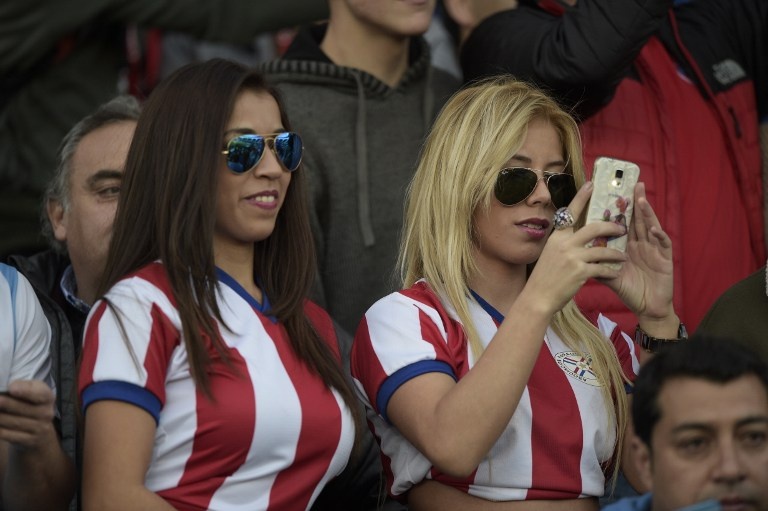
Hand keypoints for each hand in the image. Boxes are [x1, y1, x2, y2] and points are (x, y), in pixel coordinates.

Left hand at [0, 380, 55, 450]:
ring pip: (12, 422)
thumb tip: (10, 389)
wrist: (41, 430)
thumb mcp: (32, 391)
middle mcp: (46, 413)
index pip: (39, 393)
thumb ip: (23, 386)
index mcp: (47, 397)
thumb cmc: (31, 404)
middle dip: (5, 403)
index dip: (25, 391)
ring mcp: (39, 428)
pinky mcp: (29, 440)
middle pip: (22, 408)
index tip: (11, 389)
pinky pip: (7, 434)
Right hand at [527, 181, 629, 314]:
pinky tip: (616, 272)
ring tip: (624, 256)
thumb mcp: (551, 254)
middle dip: (612, 226)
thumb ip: (565, 243)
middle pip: (594, 228)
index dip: (581, 197)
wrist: (538, 297)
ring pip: (603, 250)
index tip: (592, 184)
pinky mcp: (580, 272)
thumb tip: (579, 236)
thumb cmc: (545, 277)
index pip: (571, 212)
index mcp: (557, 237)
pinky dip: (611, 270)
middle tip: (622, 228)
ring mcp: (573, 257)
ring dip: (616, 253)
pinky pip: (602, 268)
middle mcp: (565, 244)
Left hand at [601, 182, 673, 319]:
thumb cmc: (630, 291)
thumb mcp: (610, 276)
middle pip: (638, 220)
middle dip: (636, 203)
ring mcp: (654, 250)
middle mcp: (642, 244)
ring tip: (641, 200)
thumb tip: (578, 256)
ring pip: (651, 227)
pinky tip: (653, 228)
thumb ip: (597, 265)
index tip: (615, 193)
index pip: (624, 223)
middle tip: (634, 184)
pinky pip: (663, 244)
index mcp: (628, 246)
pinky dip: (659, 235)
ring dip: (647, 213)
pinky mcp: (665, 259)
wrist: (647, 308)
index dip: (621, 209)